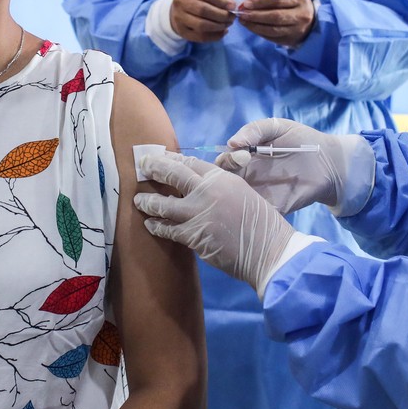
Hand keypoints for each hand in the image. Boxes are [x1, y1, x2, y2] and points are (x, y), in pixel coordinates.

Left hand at [134, 153, 297, 297]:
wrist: (269, 251)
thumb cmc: (262, 224)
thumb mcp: (243, 193)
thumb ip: (221, 188)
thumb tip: (200, 188)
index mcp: (222, 178)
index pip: (190, 162)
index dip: (172, 159)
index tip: (160, 157)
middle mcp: (208, 191)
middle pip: (173, 174)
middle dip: (154, 168)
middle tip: (141, 166)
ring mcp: (198, 213)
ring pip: (164, 204)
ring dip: (148, 201)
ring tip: (138, 200)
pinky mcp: (193, 235)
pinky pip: (168, 229)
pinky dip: (157, 226)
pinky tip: (150, 224)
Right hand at [170, 0, 236, 42]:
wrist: (181, 10)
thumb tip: (232, 5)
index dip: (221, 1)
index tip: (232, 6)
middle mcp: (180, 1)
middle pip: (203, 10)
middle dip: (221, 15)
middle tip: (232, 17)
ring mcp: (178, 17)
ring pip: (201, 25)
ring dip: (218, 26)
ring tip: (227, 24)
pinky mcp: (181, 31)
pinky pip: (200, 36)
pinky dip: (215, 36)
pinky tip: (223, 31)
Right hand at [215, 118, 374, 216]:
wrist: (329, 161)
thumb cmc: (301, 140)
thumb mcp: (277, 127)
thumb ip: (254, 130)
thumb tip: (231, 142)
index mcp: (244, 159)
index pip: (222, 163)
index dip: (225, 160)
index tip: (242, 155)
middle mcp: (247, 179)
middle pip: (223, 184)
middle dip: (225, 179)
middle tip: (244, 169)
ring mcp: (259, 195)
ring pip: (235, 202)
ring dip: (234, 199)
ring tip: (246, 190)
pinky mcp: (273, 209)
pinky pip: (256, 214)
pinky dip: (251, 212)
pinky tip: (257, 204)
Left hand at [236, 0, 316, 46]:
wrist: (314, 21)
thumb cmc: (297, 6)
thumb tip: (249, 2)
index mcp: (300, 0)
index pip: (277, 0)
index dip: (260, 2)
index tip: (245, 3)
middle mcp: (301, 16)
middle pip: (275, 16)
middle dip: (255, 15)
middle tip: (242, 14)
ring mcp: (297, 30)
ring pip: (273, 29)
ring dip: (255, 26)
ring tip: (244, 21)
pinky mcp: (291, 40)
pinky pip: (273, 38)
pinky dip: (260, 33)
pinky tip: (252, 28)